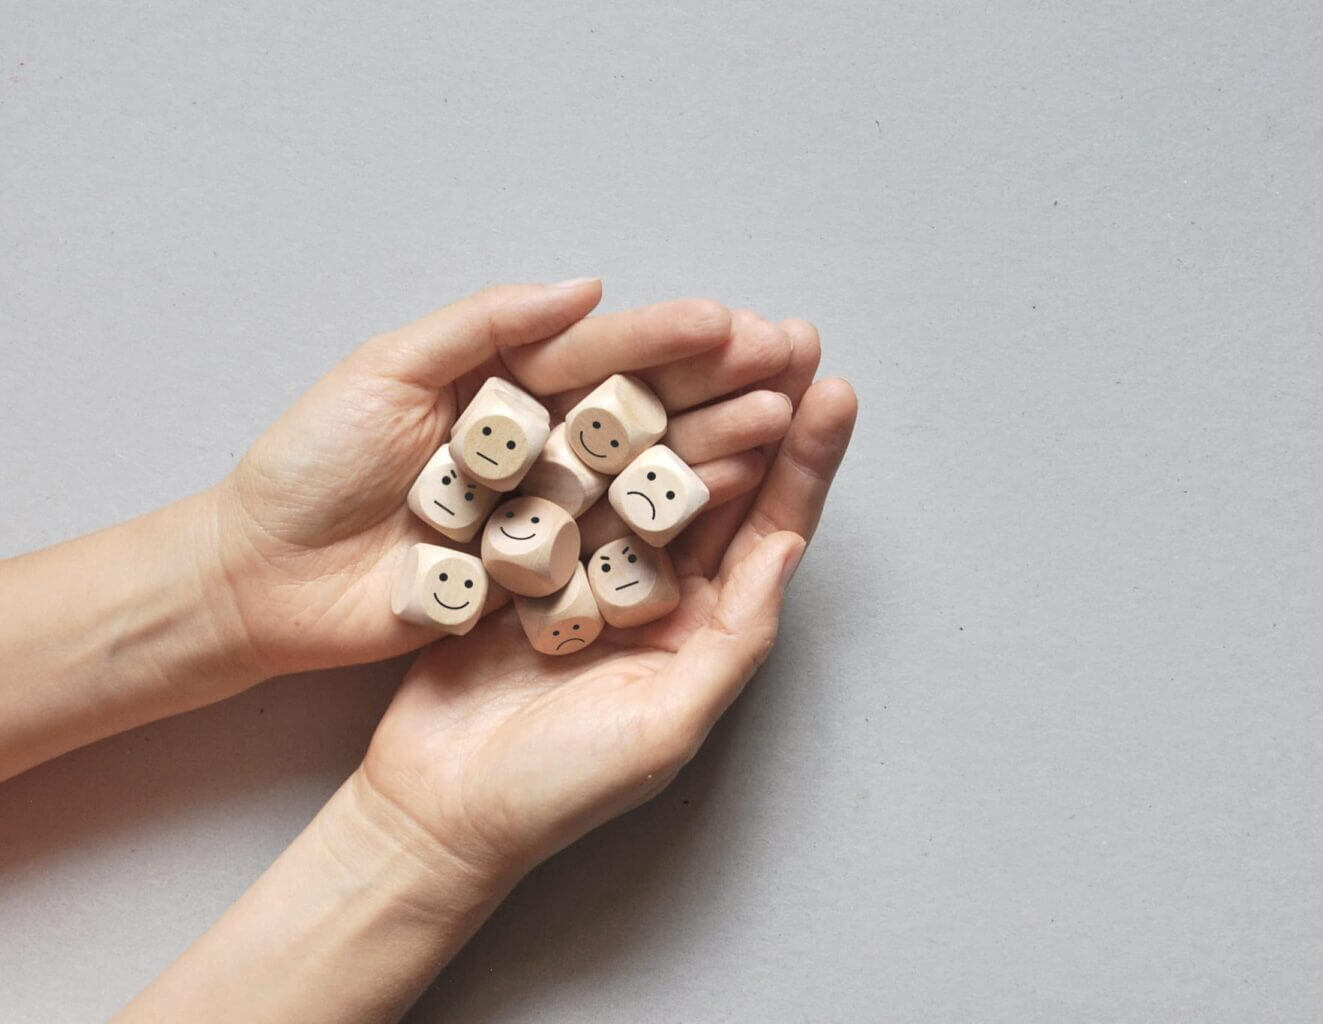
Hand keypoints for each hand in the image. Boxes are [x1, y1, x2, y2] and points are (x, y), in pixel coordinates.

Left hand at [211, 280, 799, 677]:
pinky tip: (735, 496)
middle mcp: (538, 443)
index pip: (600, 353)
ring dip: (717, 444)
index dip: (666, 336)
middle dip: (718, 382)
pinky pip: (619, 542)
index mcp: (502, 384)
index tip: (732, 323)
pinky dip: (676, 521)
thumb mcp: (384, 371)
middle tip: (791, 360)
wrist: (262, 581)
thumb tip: (586, 287)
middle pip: (642, 407)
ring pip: (645, 471)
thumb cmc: (308, 466)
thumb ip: (485, 325)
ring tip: (781, 420)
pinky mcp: (543, 574)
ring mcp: (546, 510)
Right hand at [353, 328, 855, 885]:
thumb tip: (789, 550)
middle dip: (759, 406)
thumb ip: (734, 640)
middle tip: (788, 333)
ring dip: (686, 401)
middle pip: (721, 482)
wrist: (438, 810)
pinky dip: (594, 428)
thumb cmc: (559, 790)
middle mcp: (657, 589)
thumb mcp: (665, 726)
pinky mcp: (528, 554)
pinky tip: (615, 372)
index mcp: (703, 629)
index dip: (806, 463)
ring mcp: (591, 566)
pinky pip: (571, 478)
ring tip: (719, 332)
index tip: (834, 390)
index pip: (769, 531)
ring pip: (651, 467)